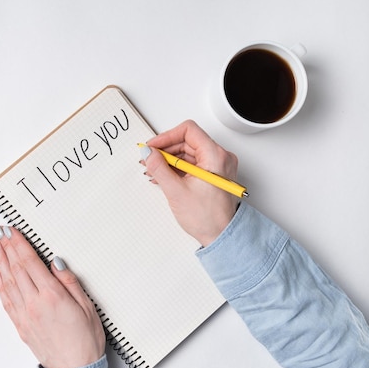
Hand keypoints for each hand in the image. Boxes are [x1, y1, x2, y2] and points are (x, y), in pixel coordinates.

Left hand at [0, 226, 105, 367]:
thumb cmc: (85, 341)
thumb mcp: (87, 306)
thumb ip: (70, 282)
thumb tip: (56, 262)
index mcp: (52, 296)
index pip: (30, 262)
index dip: (19, 244)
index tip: (12, 231)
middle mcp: (34, 304)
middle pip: (16, 269)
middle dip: (7, 247)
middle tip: (0, 232)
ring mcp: (25, 315)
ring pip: (8, 282)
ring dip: (0, 262)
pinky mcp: (21, 326)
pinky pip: (6, 300)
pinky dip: (0, 285)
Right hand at [141, 120, 238, 246]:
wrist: (220, 236)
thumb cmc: (207, 218)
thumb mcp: (176, 191)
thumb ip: (159, 168)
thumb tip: (147, 152)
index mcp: (216, 156)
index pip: (188, 131)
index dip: (166, 136)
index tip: (152, 147)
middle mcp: (220, 157)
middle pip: (187, 141)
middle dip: (165, 150)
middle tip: (148, 159)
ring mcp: (217, 166)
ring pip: (188, 152)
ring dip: (168, 160)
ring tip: (152, 170)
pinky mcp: (212, 174)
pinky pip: (192, 163)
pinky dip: (176, 168)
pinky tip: (162, 176)